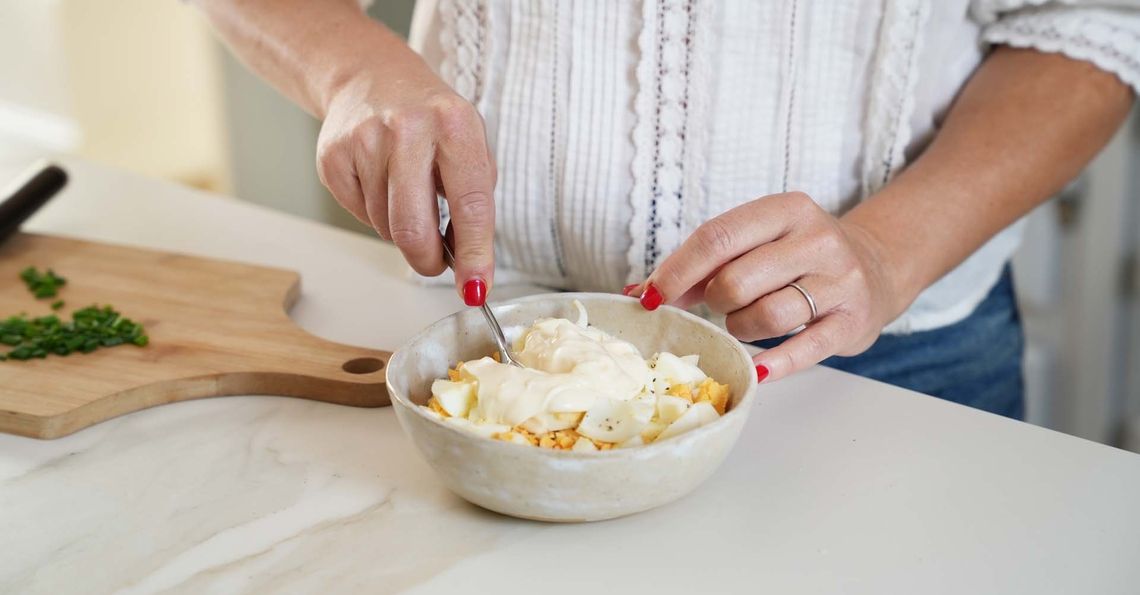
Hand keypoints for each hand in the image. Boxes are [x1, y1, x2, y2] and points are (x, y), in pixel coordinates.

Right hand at [316, 58, 495, 305]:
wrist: (373, 78)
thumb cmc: (433, 121)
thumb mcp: (469, 145)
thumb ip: (475, 202)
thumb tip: (469, 265)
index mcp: (455, 124)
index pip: (470, 204)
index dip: (475, 254)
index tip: (476, 288)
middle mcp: (408, 128)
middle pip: (413, 227)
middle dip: (427, 260)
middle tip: (436, 263)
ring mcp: (364, 141)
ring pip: (386, 227)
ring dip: (402, 229)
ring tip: (408, 194)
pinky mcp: (333, 157)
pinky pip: (360, 215)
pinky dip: (376, 213)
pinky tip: (381, 182)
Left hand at [629, 192, 903, 382]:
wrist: (876, 268)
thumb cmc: (797, 258)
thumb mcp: (756, 244)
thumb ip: (702, 265)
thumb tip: (640, 293)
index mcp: (785, 210)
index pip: (716, 238)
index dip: (677, 271)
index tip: (652, 297)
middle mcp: (816, 239)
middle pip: (736, 280)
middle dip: (715, 302)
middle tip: (721, 305)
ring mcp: (839, 281)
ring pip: (765, 316)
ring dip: (741, 328)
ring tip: (747, 322)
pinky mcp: (852, 322)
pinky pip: (802, 350)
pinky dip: (773, 362)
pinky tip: (757, 367)